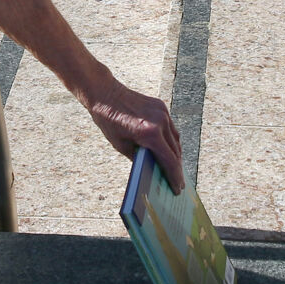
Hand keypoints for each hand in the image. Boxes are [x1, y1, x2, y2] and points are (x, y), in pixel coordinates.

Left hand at [80, 74, 184, 191]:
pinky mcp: (162, 107)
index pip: (169, 160)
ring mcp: (163, 113)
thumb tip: (153, 169)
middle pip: (176, 152)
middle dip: (177, 169)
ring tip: (174, 169)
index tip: (178, 189)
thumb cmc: (110, 122)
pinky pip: (171, 128)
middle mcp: (160, 123)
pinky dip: (171, 141)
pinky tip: (169, 150)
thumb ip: (140, 157)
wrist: (106, 94)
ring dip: (176, 155)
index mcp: (150, 134)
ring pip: (176, 140)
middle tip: (178, 183)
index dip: (175, 177)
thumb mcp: (122, 146)